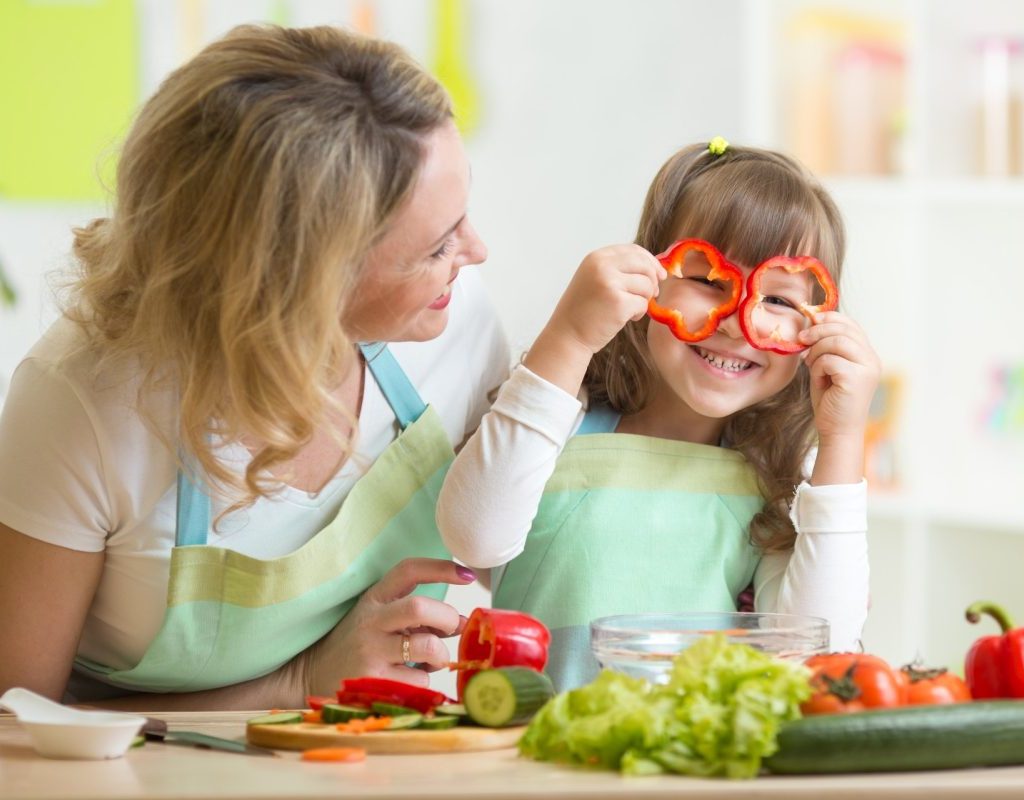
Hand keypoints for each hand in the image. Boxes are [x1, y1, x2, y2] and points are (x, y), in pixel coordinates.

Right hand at [297, 558, 474, 696]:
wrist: (310, 675)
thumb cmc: (356, 645)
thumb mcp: (379, 619)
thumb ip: (417, 618)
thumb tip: (461, 624)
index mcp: (374, 599)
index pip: (408, 571)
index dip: (441, 568)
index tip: (467, 575)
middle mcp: (371, 621)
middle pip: (419, 607)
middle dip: (446, 617)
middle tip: (451, 628)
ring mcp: (370, 651)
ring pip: (426, 647)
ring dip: (440, 655)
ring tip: (432, 660)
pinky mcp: (372, 681)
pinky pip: (419, 679)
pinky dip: (425, 680)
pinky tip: (410, 680)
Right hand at [525, 245, 665, 395]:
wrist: (567, 335)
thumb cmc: (583, 311)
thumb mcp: (594, 279)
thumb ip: (618, 269)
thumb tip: (655, 268)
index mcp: (596, 257)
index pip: (634, 250)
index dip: (650, 262)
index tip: (658, 274)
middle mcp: (602, 266)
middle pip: (644, 265)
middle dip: (653, 281)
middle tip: (651, 295)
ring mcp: (610, 283)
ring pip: (647, 285)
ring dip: (644, 299)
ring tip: (629, 309)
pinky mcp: (619, 303)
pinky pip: (643, 303)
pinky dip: (639, 313)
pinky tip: (626, 318)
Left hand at [798, 311, 880, 439]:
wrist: (836, 431)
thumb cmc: (829, 400)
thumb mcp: (826, 367)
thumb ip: (824, 346)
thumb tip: (812, 319)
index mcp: (866, 354)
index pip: (850, 324)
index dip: (829, 318)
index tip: (810, 321)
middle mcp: (872, 359)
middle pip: (844, 329)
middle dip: (818, 331)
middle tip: (801, 339)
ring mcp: (868, 368)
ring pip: (836, 342)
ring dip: (816, 352)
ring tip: (811, 366)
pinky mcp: (857, 378)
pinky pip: (830, 360)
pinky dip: (818, 368)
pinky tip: (819, 381)